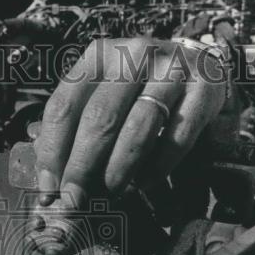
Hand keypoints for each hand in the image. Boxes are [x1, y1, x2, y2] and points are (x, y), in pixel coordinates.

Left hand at [28, 37, 229, 254]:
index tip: (49, 189)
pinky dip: (157, 166)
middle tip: (76, 200)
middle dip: (83, 166)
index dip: (53, 152)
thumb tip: (49, 179)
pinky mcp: (205, 90)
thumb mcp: (104, 94)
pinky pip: (177, 136)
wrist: (200, 67)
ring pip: (138, 126)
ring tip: (111, 193)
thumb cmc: (141, 89)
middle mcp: (135, 55)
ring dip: (119, 168)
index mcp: (100, 55)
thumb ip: (76, 127)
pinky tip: (143, 183)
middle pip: (100, 117)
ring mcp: (173, 69)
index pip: (65, 105)